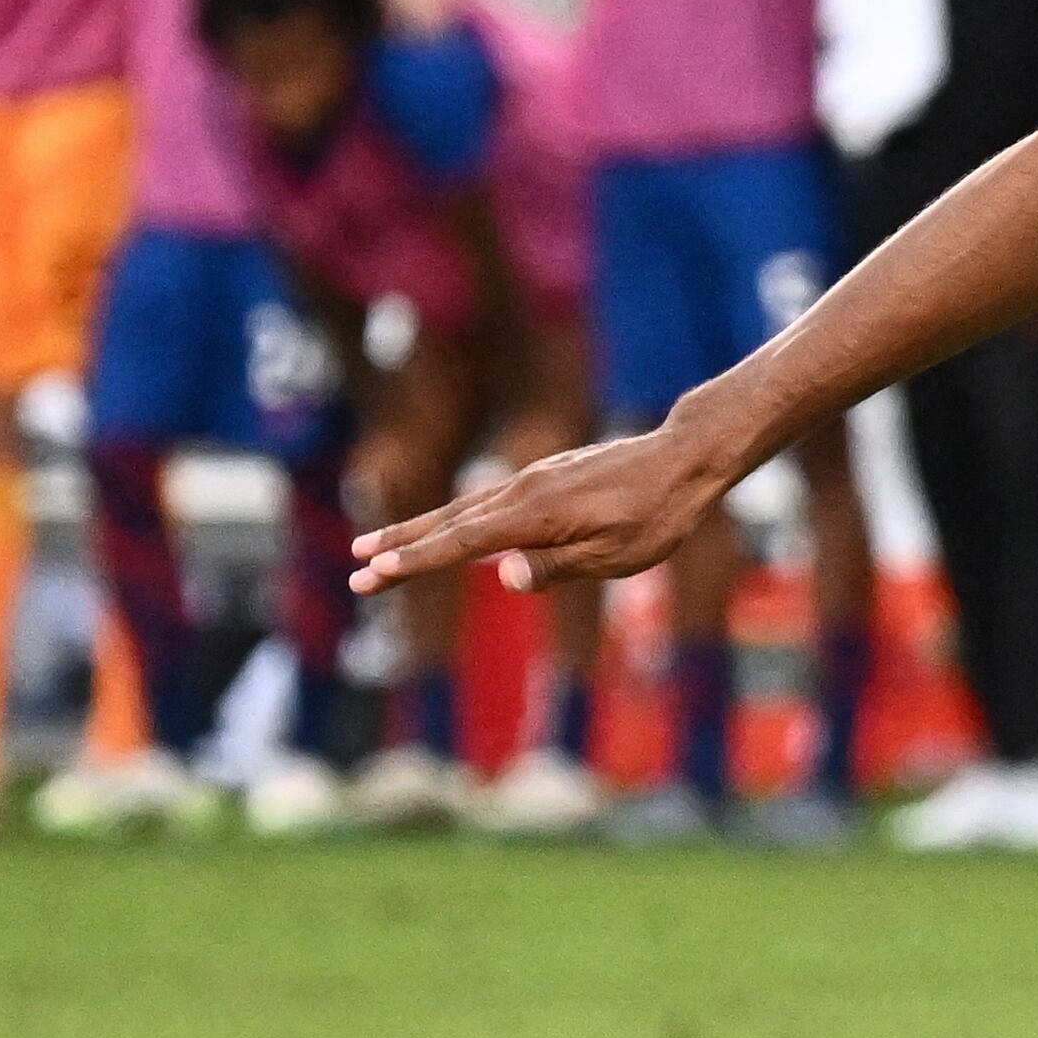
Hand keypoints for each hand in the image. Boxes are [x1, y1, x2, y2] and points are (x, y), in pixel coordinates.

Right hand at [351, 423, 723, 595]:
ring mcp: (530, 481)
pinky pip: (485, 502)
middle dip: (399, 547)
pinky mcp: (543, 477)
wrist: (681, 460)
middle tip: (355, 569)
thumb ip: (555, 567)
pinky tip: (444, 530)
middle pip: (447, 523)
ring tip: (376, 546)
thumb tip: (501, 577)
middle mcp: (521, 491)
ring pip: (462, 509)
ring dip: (417, 529)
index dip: (416, 561)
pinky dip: (452, 518)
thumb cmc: (655, 517)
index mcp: (533, 515)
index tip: (374, 574)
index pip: (461, 543)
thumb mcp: (614, 555)